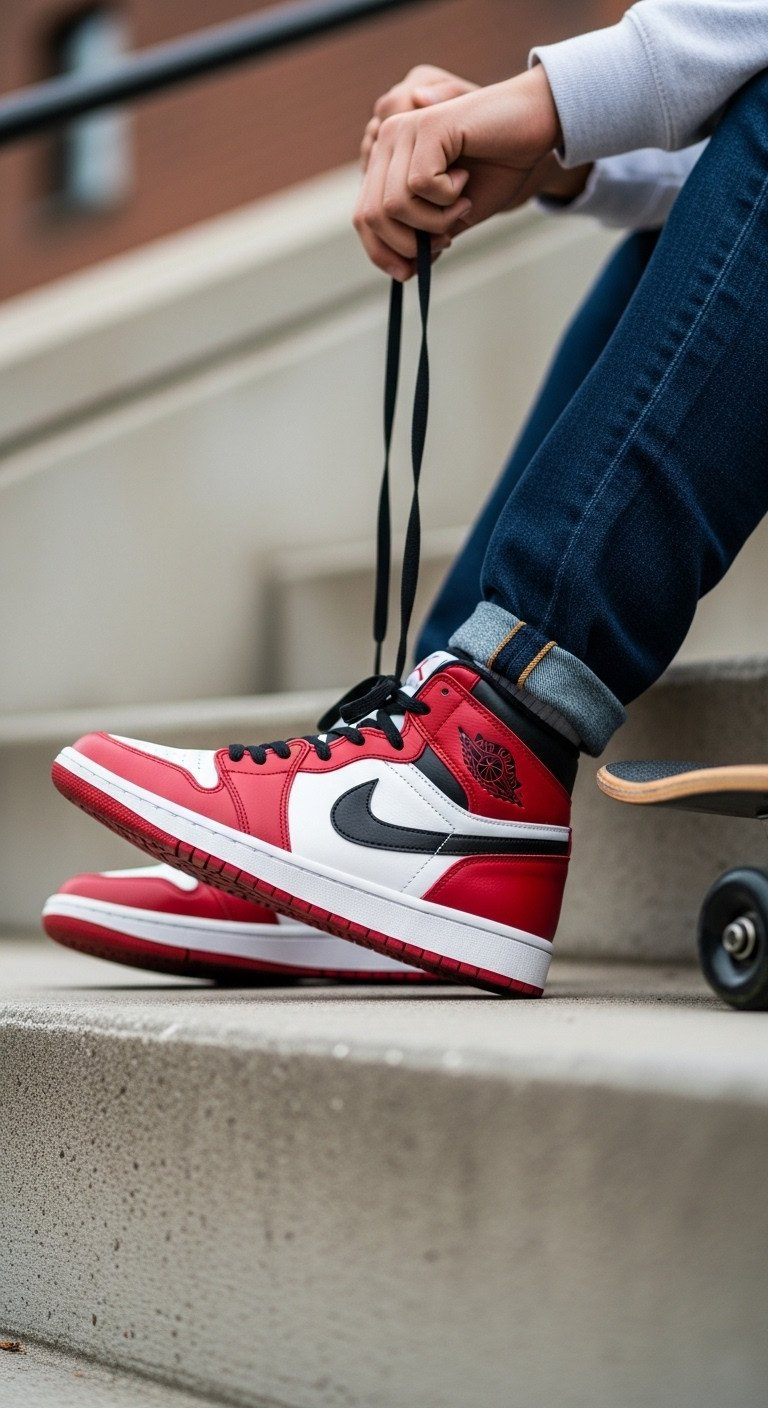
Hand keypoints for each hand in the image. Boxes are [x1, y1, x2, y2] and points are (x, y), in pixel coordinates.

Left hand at [354, 65, 561, 279]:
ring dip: (434, 221)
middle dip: (408, 243)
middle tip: (445, 238)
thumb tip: (404, 271)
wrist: (534, 127)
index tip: (408, 274)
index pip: (363, 216)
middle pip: (371, 215)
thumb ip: (426, 238)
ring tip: (460, 203)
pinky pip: (420, 185)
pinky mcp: (426, 125)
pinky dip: (447, 197)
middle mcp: (387, 141)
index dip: (381, 252)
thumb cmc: (498, 168)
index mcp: (388, 161)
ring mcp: (404, 130)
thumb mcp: (455, 215)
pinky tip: (464, 179)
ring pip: (394, 205)